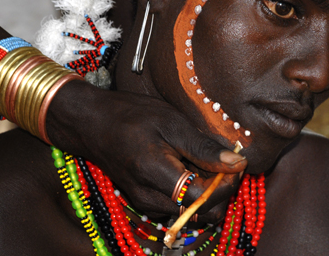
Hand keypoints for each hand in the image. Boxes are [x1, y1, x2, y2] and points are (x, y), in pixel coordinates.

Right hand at [46, 80, 247, 220]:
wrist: (91, 123)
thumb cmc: (131, 116)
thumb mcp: (172, 122)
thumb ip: (204, 147)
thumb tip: (237, 163)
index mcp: (156, 175)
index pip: (203, 199)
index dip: (226, 185)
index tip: (235, 163)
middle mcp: (150, 199)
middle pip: (201, 213)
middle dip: (220, 191)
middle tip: (225, 162)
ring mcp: (146, 204)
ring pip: (192, 213)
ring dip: (208, 192)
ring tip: (206, 161)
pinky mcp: (145, 203)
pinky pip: (179, 207)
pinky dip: (192, 192)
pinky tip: (191, 167)